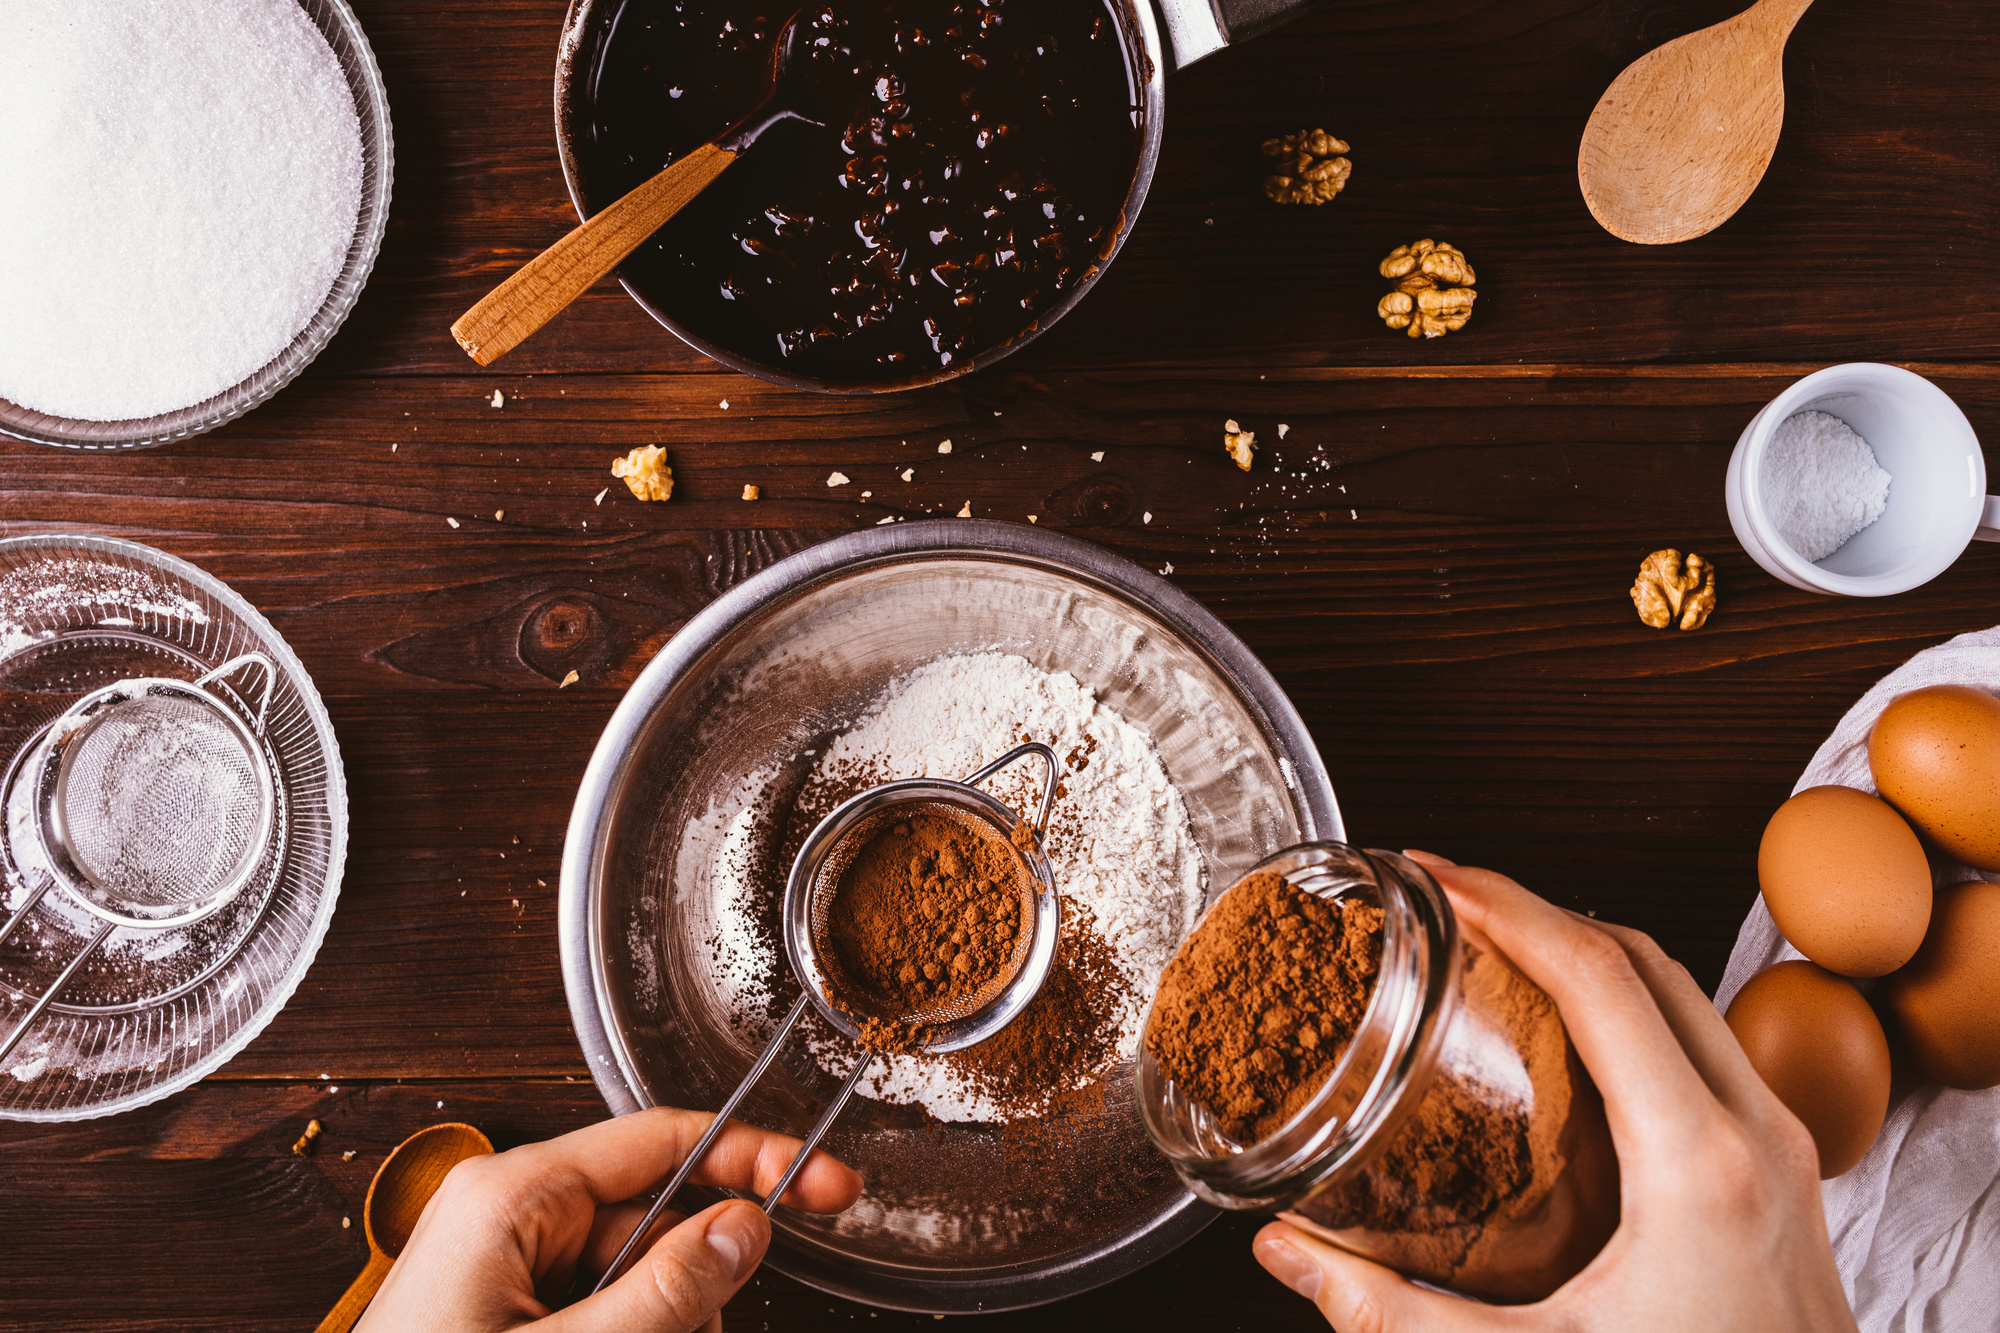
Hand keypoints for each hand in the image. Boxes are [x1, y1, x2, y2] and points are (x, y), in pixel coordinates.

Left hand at [355, 1108, 863, 1332]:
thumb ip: (661, 1292)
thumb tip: (743, 1227)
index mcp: (510, 1198)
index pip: (659, 1141)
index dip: (751, 1157)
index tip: (824, 1183)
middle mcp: (508, 1219)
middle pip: (654, 1220)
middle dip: (697, 1283)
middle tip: (710, 1326)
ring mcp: (505, 1271)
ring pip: (636, 1278)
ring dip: (668, 1322)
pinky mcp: (505, 1317)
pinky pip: (600, 1313)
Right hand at [1252, 852, 1854, 1332]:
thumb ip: (1396, 1317)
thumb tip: (1288, 1252)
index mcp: (1702, 1163)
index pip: (1600, 977)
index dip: (1507, 906)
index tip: (1433, 878)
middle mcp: (1758, 1133)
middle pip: (1644, 959)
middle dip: (1535, 908)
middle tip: (1442, 899)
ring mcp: (1785, 1148)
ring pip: (1683, 993)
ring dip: (1586, 951)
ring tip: (1490, 948)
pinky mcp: (1784, 1176)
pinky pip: (1704, 1044)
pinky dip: (1628, 1006)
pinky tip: (1562, 1039)